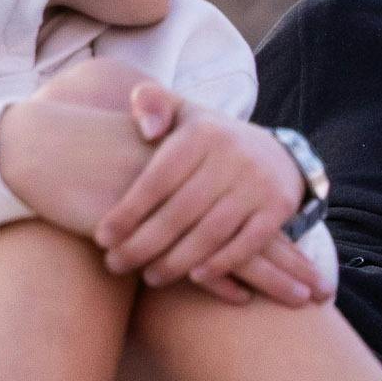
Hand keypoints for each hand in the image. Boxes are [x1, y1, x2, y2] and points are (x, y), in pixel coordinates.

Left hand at [91, 103, 327, 306]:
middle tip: (116, 264)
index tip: (102, 238)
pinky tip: (195, 277)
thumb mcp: (182, 111)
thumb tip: (146, 130)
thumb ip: (152, 103)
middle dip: (144, 244)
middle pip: (180, 211)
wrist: (278, 153)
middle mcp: (232, 156)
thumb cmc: (210, 140)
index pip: (157, 179)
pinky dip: (221, 263)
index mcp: (201, 134)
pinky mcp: (279, 208)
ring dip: (177, 261)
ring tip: (150, 277)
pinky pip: (247, 243)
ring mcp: (258, 184)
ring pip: (211, 232)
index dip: (128, 212)